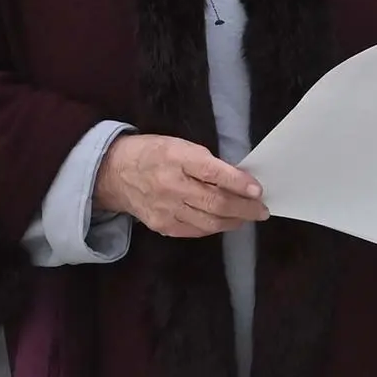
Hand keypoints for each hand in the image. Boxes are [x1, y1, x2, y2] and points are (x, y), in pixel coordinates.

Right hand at [93, 132, 264, 238]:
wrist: (114, 173)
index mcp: (177, 159)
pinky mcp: (162, 226)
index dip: (239, 183)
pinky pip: (195, 231)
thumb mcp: (181, 146)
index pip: (214, 173)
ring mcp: (165, 209)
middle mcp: (171, 186)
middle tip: (262, 210)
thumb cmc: (154, 153)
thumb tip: (239, 180)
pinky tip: (225, 222)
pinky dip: (214, 227)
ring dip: (234, 221)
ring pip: (208, 222)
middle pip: (215, 203)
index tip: (258, 190)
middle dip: (244, 208)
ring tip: (248, 217)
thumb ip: (208, 163)